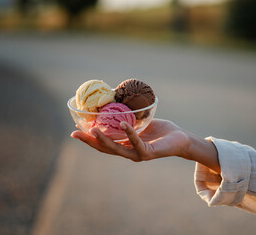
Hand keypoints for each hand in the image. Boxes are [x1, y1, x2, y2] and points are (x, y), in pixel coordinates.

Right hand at [71, 119, 190, 161]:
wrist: (181, 139)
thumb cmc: (162, 131)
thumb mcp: (142, 122)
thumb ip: (130, 117)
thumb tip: (117, 100)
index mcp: (125, 145)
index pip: (104, 144)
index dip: (89, 138)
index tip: (75, 130)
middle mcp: (129, 152)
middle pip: (105, 149)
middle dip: (89, 141)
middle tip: (74, 133)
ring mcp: (137, 154)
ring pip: (116, 149)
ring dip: (103, 140)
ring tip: (92, 130)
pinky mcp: (148, 153)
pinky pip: (136, 142)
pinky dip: (128, 133)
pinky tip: (122, 124)